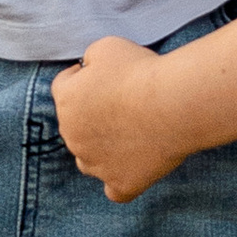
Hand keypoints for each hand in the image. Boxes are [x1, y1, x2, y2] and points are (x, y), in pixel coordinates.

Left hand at [53, 36, 184, 201]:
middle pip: (76, 125)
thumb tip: (89, 68)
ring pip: (88, 160)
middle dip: (94, 114)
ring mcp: (96, 164)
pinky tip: (133, 168)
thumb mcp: (106, 46)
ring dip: (102, 149)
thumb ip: (90, 58)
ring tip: (130, 135)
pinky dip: (120, 180)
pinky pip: (115, 190)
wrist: (172, 104)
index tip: (109, 75)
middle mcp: (72, 136)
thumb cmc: (140, 71)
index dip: (85, 77)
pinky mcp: (121, 183)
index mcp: (66, 100)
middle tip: (127, 102)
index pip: (64, 86)